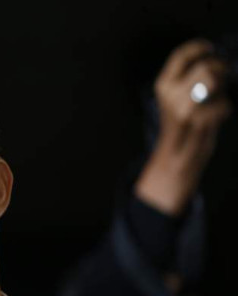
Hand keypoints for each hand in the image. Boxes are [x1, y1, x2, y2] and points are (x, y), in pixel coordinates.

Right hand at [135, 39, 231, 215]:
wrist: (176, 156)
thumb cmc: (182, 124)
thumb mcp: (176, 97)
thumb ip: (188, 78)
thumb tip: (213, 57)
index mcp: (163, 85)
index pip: (181, 56)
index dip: (199, 47)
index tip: (211, 47)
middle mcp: (170, 94)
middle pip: (206, 67)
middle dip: (220, 70)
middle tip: (223, 76)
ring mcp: (184, 106)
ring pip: (214, 82)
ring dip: (222, 88)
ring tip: (217, 98)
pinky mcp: (198, 119)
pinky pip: (223, 104)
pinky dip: (224, 109)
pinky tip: (215, 118)